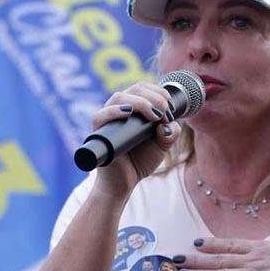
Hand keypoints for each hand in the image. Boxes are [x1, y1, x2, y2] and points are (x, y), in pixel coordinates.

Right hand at [90, 81, 181, 197]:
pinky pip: (100, 116)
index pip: (143, 87)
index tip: (170, 107)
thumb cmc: (140, 161)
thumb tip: (166, 124)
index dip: (159, 92)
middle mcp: (118, 110)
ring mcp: (108, 120)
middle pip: (134, 89)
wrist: (124, 183)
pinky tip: (128, 112)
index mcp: (133, 108)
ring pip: (119, 97)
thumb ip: (170, 133)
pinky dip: (113, 111)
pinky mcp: (99, 133)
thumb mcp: (162, 145)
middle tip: (165, 111)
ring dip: (141, 102)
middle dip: (154, 96)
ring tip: (155, 115)